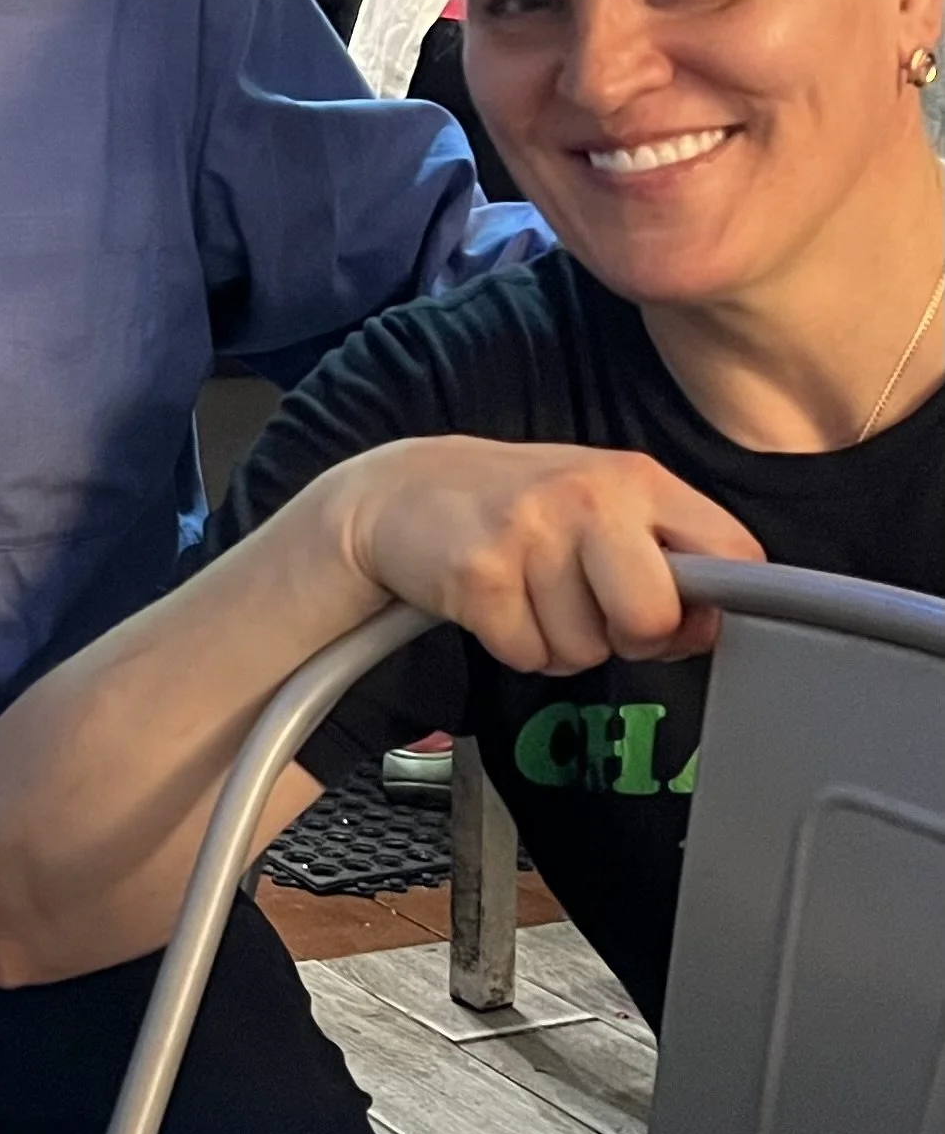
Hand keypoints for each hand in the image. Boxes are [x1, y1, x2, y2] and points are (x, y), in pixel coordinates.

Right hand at [320, 438, 760, 676]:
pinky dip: (513, 645)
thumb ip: (664, 554)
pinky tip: (496, 603)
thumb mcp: (602, 506)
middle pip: (654, 619)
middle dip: (628, 639)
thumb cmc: (517, 507)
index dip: (712, 608)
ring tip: (530, 594)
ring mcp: (530, 532)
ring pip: (585, 650)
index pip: (732, 553)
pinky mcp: (479, 573)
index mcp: (637, 478)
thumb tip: (707, 627)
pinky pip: (528, 655)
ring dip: (559, 642)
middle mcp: (589, 496)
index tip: (682, 616)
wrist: (401, 491)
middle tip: (593, 610)